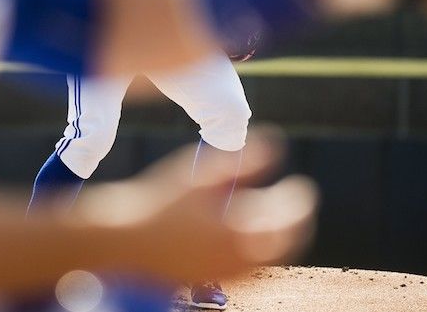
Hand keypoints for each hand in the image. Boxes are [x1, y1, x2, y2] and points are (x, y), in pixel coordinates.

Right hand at [74, 129, 317, 282]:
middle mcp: (237, 259)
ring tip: (278, 219)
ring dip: (280, 240)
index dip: (300, 200)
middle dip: (297, 223)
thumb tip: (277, 144)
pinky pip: (250, 271)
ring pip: (270, 260)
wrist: (124, 241)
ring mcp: (226, 275)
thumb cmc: (159, 202)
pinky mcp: (213, 282)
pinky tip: (249, 238)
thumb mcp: (201, 175)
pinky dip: (260, 254)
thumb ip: (243, 161)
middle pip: (286, 244)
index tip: (302, 186)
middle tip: (299, 204)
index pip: (288, 218)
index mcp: (238, 231)